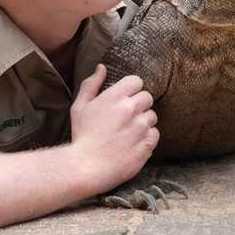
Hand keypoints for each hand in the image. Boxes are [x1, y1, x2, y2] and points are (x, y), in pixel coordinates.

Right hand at [70, 64, 158, 189]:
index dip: (132, 90)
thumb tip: (101, 67)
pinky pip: (155, 133)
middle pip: (147, 97)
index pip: (137, 81)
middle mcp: (131, 108)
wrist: (87, 167)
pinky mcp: (148, 143)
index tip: (125, 99)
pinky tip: (132, 144)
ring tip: (128, 133)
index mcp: (115, 96)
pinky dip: (147, 137)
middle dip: (139, 105)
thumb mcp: (79, 107)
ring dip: (143, 122)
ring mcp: (141, 126)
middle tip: (126, 118)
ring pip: (152, 116)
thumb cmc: (82, 136)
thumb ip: (91, 84)